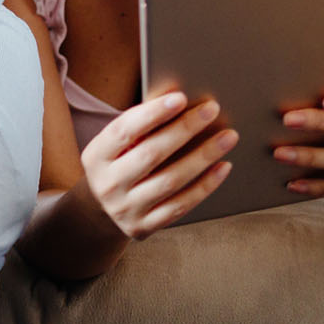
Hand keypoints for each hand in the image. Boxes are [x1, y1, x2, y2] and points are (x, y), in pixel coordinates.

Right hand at [80, 91, 236, 239]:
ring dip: (203, 156)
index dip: (152, 114)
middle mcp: (107, 184)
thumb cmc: (119, 164)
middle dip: (184, 129)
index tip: (180, 97)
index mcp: (96, 157)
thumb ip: (140, 126)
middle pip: (151, 154)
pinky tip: (223, 167)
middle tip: (212, 109)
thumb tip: (177, 98)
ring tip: (228, 136)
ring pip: (171, 181)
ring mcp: (125, 209)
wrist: (103, 211)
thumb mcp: (117, 146)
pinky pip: (181, 205)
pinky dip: (205, 185)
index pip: (123, 131)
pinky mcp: (144, 226)